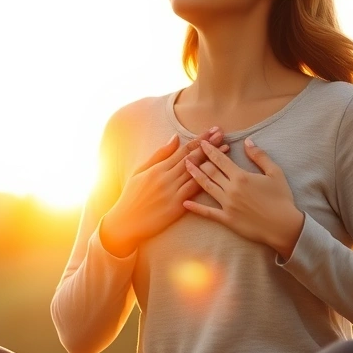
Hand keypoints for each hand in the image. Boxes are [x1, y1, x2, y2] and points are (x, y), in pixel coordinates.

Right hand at [101, 128, 229, 256]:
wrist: (126, 222)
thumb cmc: (132, 195)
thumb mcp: (140, 171)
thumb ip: (159, 155)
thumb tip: (174, 138)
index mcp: (158, 168)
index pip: (183, 150)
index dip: (199, 140)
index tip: (212, 131)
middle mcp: (166, 177)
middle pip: (192, 158)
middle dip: (209, 145)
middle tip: (222, 134)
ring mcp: (172, 191)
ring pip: (196, 172)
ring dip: (213, 161)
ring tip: (226, 150)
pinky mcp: (176, 206)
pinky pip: (193, 191)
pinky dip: (206, 181)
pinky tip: (217, 174)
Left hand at [183, 138, 304, 259]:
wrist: (283, 226)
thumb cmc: (281, 198)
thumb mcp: (275, 173)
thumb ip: (260, 156)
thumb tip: (248, 141)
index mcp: (241, 176)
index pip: (220, 160)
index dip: (209, 150)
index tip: (201, 142)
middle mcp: (231, 189)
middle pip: (210, 171)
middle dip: (199, 159)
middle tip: (189, 152)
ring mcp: (227, 205)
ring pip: (206, 187)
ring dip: (194, 175)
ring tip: (185, 167)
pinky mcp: (227, 219)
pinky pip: (208, 212)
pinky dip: (196, 208)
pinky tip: (185, 203)